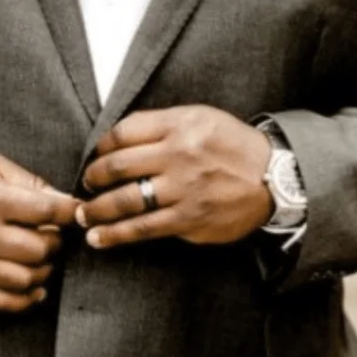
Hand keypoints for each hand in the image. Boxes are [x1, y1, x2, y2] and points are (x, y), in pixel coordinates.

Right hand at [0, 152, 79, 311]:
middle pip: (38, 248)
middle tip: (54, 232)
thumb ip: (26, 181)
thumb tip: (61, 199)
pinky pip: (2, 302)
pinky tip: (35, 286)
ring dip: (44, 268)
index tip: (78, 211)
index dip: (68, 211)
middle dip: (56, 240)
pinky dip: (26, 299)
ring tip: (43, 255)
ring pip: (25, 278)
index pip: (43, 210)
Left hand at [76, 105, 272, 249]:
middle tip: (85, 185)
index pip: (124, 132)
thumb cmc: (231, 144)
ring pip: (126, 201)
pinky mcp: (189, 219)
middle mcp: (178, 155)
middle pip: (118, 166)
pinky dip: (117, 235)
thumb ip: (160, 124)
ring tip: (83, 216)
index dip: (101, 146)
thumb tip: (117, 139)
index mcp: (179, 125)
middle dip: (93, 178)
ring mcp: (183, 190)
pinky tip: (99, 239)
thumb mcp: (199, 117)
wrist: (273, 177)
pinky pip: (144, 229)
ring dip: (97, 210)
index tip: (95, 156)